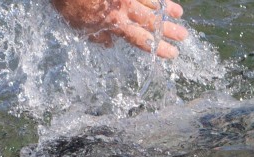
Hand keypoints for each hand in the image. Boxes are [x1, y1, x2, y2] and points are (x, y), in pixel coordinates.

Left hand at [51, 0, 188, 58]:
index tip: (173, 53)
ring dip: (167, 9)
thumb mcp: (80, 27)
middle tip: (184, 36)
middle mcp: (125, 9)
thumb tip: (112, 44)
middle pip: (153, 22)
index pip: (142, 40)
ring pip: (152, 2)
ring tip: (179, 14)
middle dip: (169, 30)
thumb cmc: (70, 5)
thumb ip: (98, 36)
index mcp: (115, 24)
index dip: (159, 48)